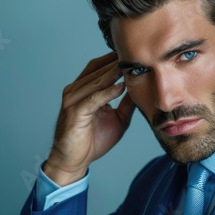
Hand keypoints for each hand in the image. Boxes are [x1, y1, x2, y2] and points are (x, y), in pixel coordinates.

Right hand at [45, 52, 135, 185]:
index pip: (99, 67)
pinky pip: (93, 99)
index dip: (115, 59)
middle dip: (116, 62)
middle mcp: (75, 90)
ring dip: (113, 73)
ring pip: (96, 81)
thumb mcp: (118, 119)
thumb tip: (141, 89)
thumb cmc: (92, 141)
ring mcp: (73, 100)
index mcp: (83, 89)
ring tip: (131, 66)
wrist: (74, 161)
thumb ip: (127, 104)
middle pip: (97, 69)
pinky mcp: (74, 112)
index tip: (135, 54)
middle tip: (136, 54)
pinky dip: (107, 92)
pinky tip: (121, 87)